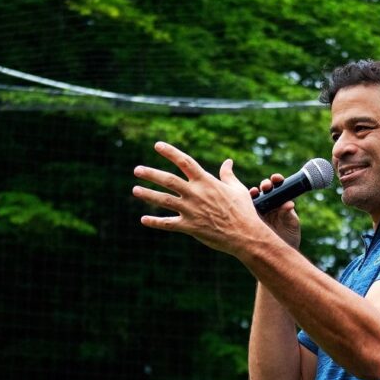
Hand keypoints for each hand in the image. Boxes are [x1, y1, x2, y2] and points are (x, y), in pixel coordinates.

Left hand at [133, 142, 265, 255]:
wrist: (245, 234)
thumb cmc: (243, 210)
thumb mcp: (237, 189)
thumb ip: (227, 174)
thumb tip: (228, 162)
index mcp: (206, 181)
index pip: (185, 162)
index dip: (170, 152)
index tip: (158, 145)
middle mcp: (195, 193)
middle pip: (168, 180)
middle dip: (151, 174)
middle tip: (137, 170)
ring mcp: (191, 210)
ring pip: (164, 200)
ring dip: (148, 195)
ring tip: (135, 190)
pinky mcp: (189, 227)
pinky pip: (168, 224)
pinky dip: (155, 222)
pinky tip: (143, 220)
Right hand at [250, 174, 300, 249]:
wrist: (280, 254)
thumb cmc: (289, 237)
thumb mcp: (291, 224)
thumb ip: (289, 214)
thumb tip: (289, 204)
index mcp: (280, 202)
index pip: (278, 187)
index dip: (276, 180)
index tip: (276, 178)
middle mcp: (268, 204)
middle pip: (265, 190)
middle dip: (265, 185)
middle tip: (266, 186)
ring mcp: (258, 211)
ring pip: (254, 198)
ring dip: (253, 193)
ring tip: (254, 193)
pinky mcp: (249, 219)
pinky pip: (246, 210)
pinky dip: (244, 206)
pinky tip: (245, 204)